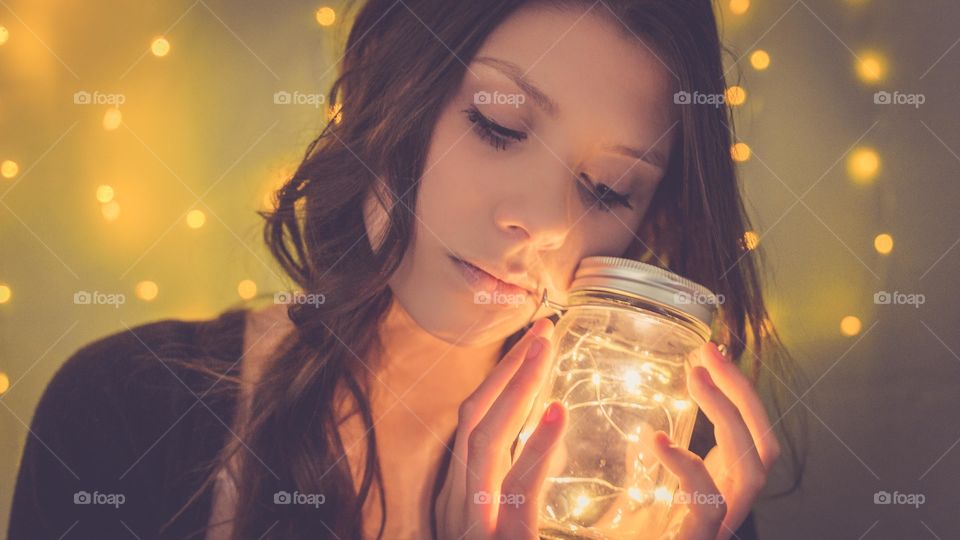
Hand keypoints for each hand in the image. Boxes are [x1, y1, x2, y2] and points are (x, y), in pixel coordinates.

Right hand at [434, 317, 567, 539]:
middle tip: (544, 329)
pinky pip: (519, 489)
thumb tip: (546, 432)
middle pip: (476, 417)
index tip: (532, 342)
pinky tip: (558, 413)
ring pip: (486, 441)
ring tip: (546, 351)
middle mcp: (458, 501)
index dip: (501, 377)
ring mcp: (474, 521)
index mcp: (460, 493)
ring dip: (517, 389)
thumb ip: (516, 484)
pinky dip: (538, 448)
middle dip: (508, 368)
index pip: (475, 421)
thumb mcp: (498, 523)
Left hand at [652, 342, 781, 539]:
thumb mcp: (633, 501)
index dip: (737, 394)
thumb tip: (643, 424)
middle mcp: (724, 510)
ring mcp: (713, 529)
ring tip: (694, 378)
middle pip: (764, 446)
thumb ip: (645, 469)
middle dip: (743, 393)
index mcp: (715, 494)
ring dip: (727, 415)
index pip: (749, 438)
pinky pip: (708, 505)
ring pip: (751, 469)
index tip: (706, 353)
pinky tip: (657, 441)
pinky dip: (688, 466)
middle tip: (707, 353)